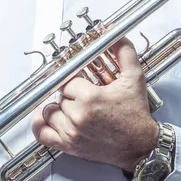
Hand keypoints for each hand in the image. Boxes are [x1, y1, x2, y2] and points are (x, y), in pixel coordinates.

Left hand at [32, 37, 158, 171]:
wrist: (141, 145)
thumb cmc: (136, 115)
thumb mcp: (134, 78)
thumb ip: (124, 52)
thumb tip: (114, 33)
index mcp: (89, 97)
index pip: (67, 80)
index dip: (74, 79)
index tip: (79, 81)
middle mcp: (77, 116)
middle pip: (59, 95)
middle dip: (70, 93)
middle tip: (83, 95)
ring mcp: (71, 133)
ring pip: (50, 111)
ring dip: (58, 107)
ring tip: (72, 105)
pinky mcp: (69, 146)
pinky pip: (42, 134)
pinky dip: (39, 124)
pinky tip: (44, 115)